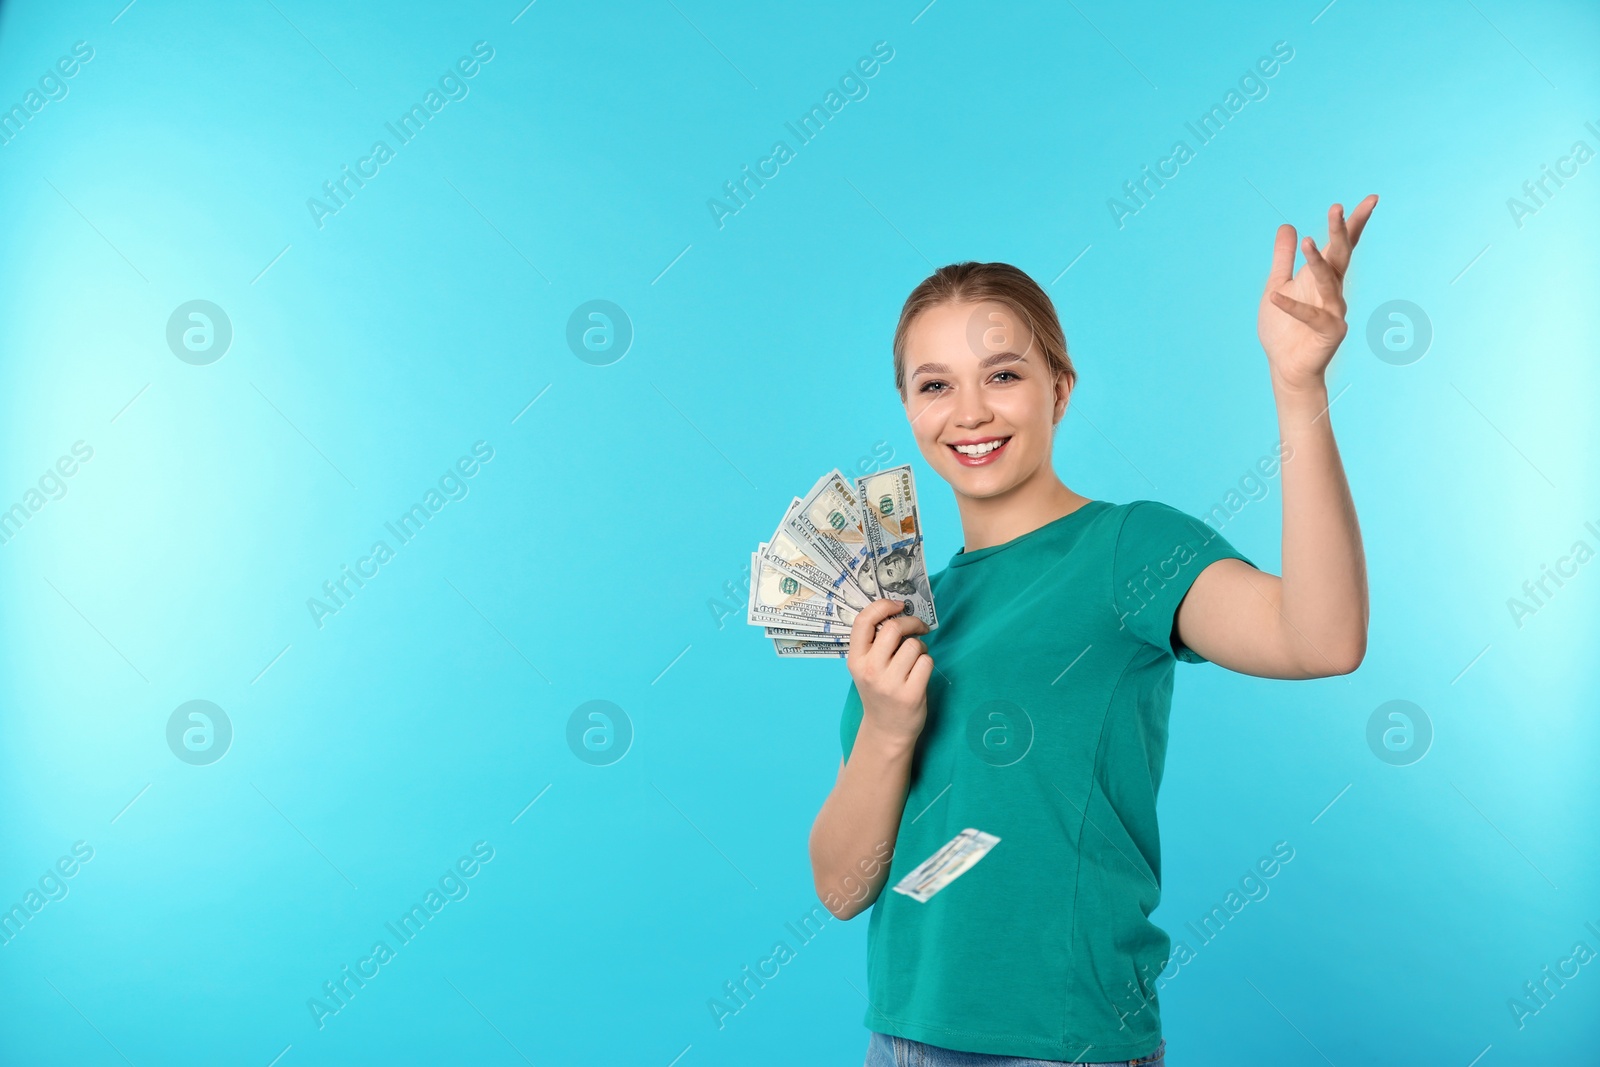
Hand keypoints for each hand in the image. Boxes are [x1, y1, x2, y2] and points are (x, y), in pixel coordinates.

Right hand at [847, 598, 932, 747]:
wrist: (886, 730)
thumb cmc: (878, 692)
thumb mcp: (865, 668)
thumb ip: (874, 643)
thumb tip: (897, 612)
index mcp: (856, 660)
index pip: (864, 621)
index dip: (883, 606)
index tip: (899, 605)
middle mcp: (870, 670)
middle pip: (894, 628)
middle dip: (911, 623)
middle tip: (919, 628)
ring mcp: (890, 683)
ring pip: (914, 645)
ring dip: (920, 647)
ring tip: (916, 658)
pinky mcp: (911, 694)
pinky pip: (926, 662)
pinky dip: (927, 662)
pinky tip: (920, 672)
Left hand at [1257, 194, 1377, 393]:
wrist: (1286, 366)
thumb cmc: (1284, 328)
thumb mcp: (1277, 284)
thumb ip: (1282, 258)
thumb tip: (1287, 226)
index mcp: (1323, 277)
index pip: (1343, 245)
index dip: (1354, 223)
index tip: (1370, 199)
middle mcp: (1334, 291)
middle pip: (1341, 256)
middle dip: (1341, 232)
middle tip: (1336, 208)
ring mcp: (1334, 311)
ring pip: (1329, 282)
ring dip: (1319, 262)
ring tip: (1308, 242)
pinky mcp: (1329, 332)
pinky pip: (1309, 316)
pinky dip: (1292, 306)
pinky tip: (1274, 297)